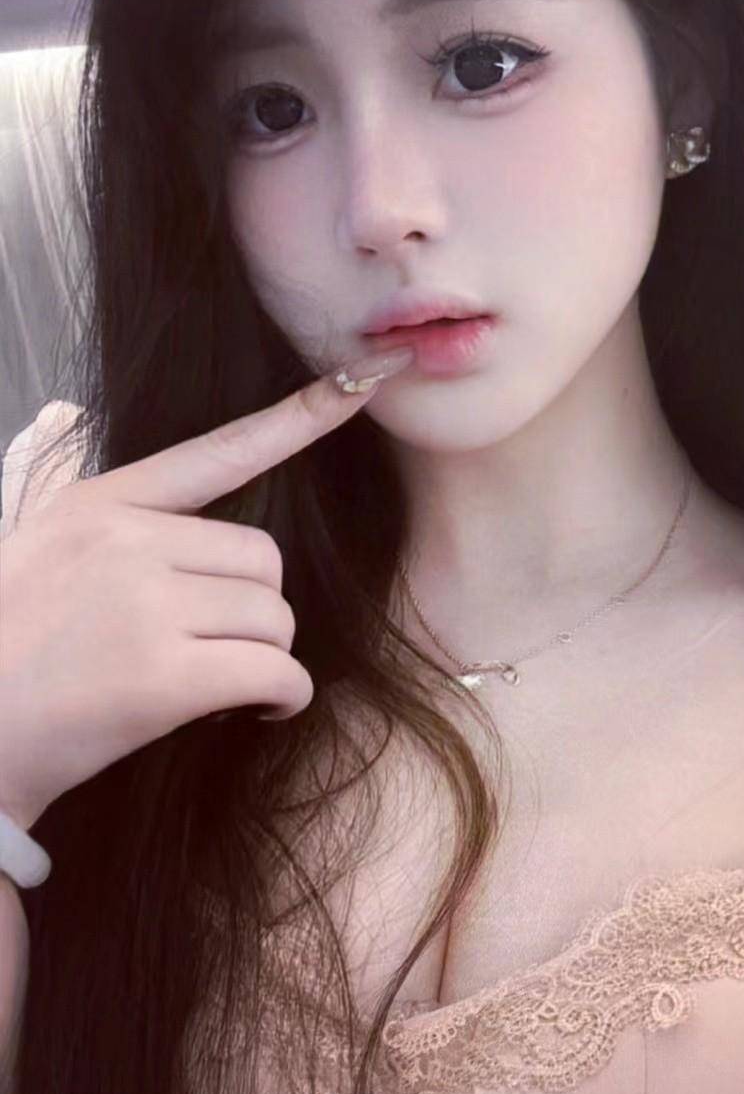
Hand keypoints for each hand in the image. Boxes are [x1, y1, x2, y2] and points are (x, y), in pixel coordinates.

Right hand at [0, 349, 414, 830]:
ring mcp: (145, 604)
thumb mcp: (46, 550)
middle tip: (212, 648)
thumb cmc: (11, 653)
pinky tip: (261, 711)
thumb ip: (117, 524)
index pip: (219, 451)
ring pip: (276, 616)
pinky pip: (275, 671)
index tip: (359, 382)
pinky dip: (284, 697)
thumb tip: (199, 529)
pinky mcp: (163, 676)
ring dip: (267, 656)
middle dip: (256, 609)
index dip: (298, 419)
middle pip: (264, 559)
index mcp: (100, 504)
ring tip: (217, 685)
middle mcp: (127, 540)